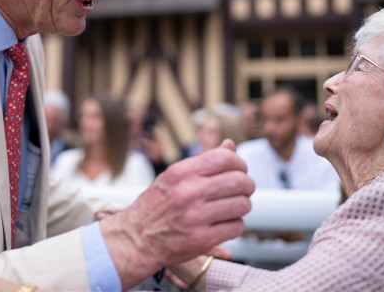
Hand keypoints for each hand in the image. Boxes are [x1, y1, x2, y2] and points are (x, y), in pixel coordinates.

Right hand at [100, 139, 253, 287]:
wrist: (137, 238)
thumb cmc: (156, 205)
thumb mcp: (174, 176)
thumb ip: (204, 161)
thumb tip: (230, 145)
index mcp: (181, 173)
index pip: (225, 158)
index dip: (239, 163)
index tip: (239, 170)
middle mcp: (188, 192)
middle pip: (238, 181)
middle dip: (247, 184)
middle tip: (243, 189)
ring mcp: (196, 217)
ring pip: (242, 204)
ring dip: (242, 205)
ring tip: (233, 207)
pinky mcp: (202, 239)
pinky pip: (236, 227)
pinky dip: (235, 225)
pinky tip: (225, 223)